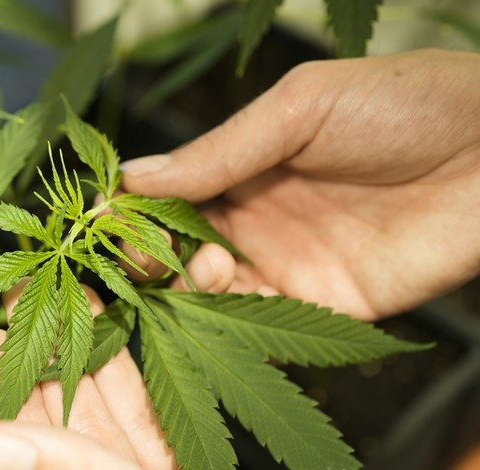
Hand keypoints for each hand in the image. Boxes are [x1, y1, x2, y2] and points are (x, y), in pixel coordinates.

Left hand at [0, 288, 477, 469]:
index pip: (31, 464)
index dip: (7, 388)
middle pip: (71, 436)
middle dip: (55, 357)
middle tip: (42, 290)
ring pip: (120, 425)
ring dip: (103, 359)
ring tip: (87, 293)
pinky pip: (169, 429)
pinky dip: (155, 380)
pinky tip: (142, 333)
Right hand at [120, 49, 479, 320]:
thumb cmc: (406, 106)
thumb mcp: (301, 109)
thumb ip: (220, 151)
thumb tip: (131, 177)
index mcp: (245, 166)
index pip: (170, 195)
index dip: (133, 211)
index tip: (101, 222)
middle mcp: (256, 219)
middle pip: (178, 249)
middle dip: (149, 256)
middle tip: (138, 258)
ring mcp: (287, 266)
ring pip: (210, 292)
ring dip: (188, 287)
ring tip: (201, 266)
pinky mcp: (323, 308)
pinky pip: (262, 327)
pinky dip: (229, 323)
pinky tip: (218, 304)